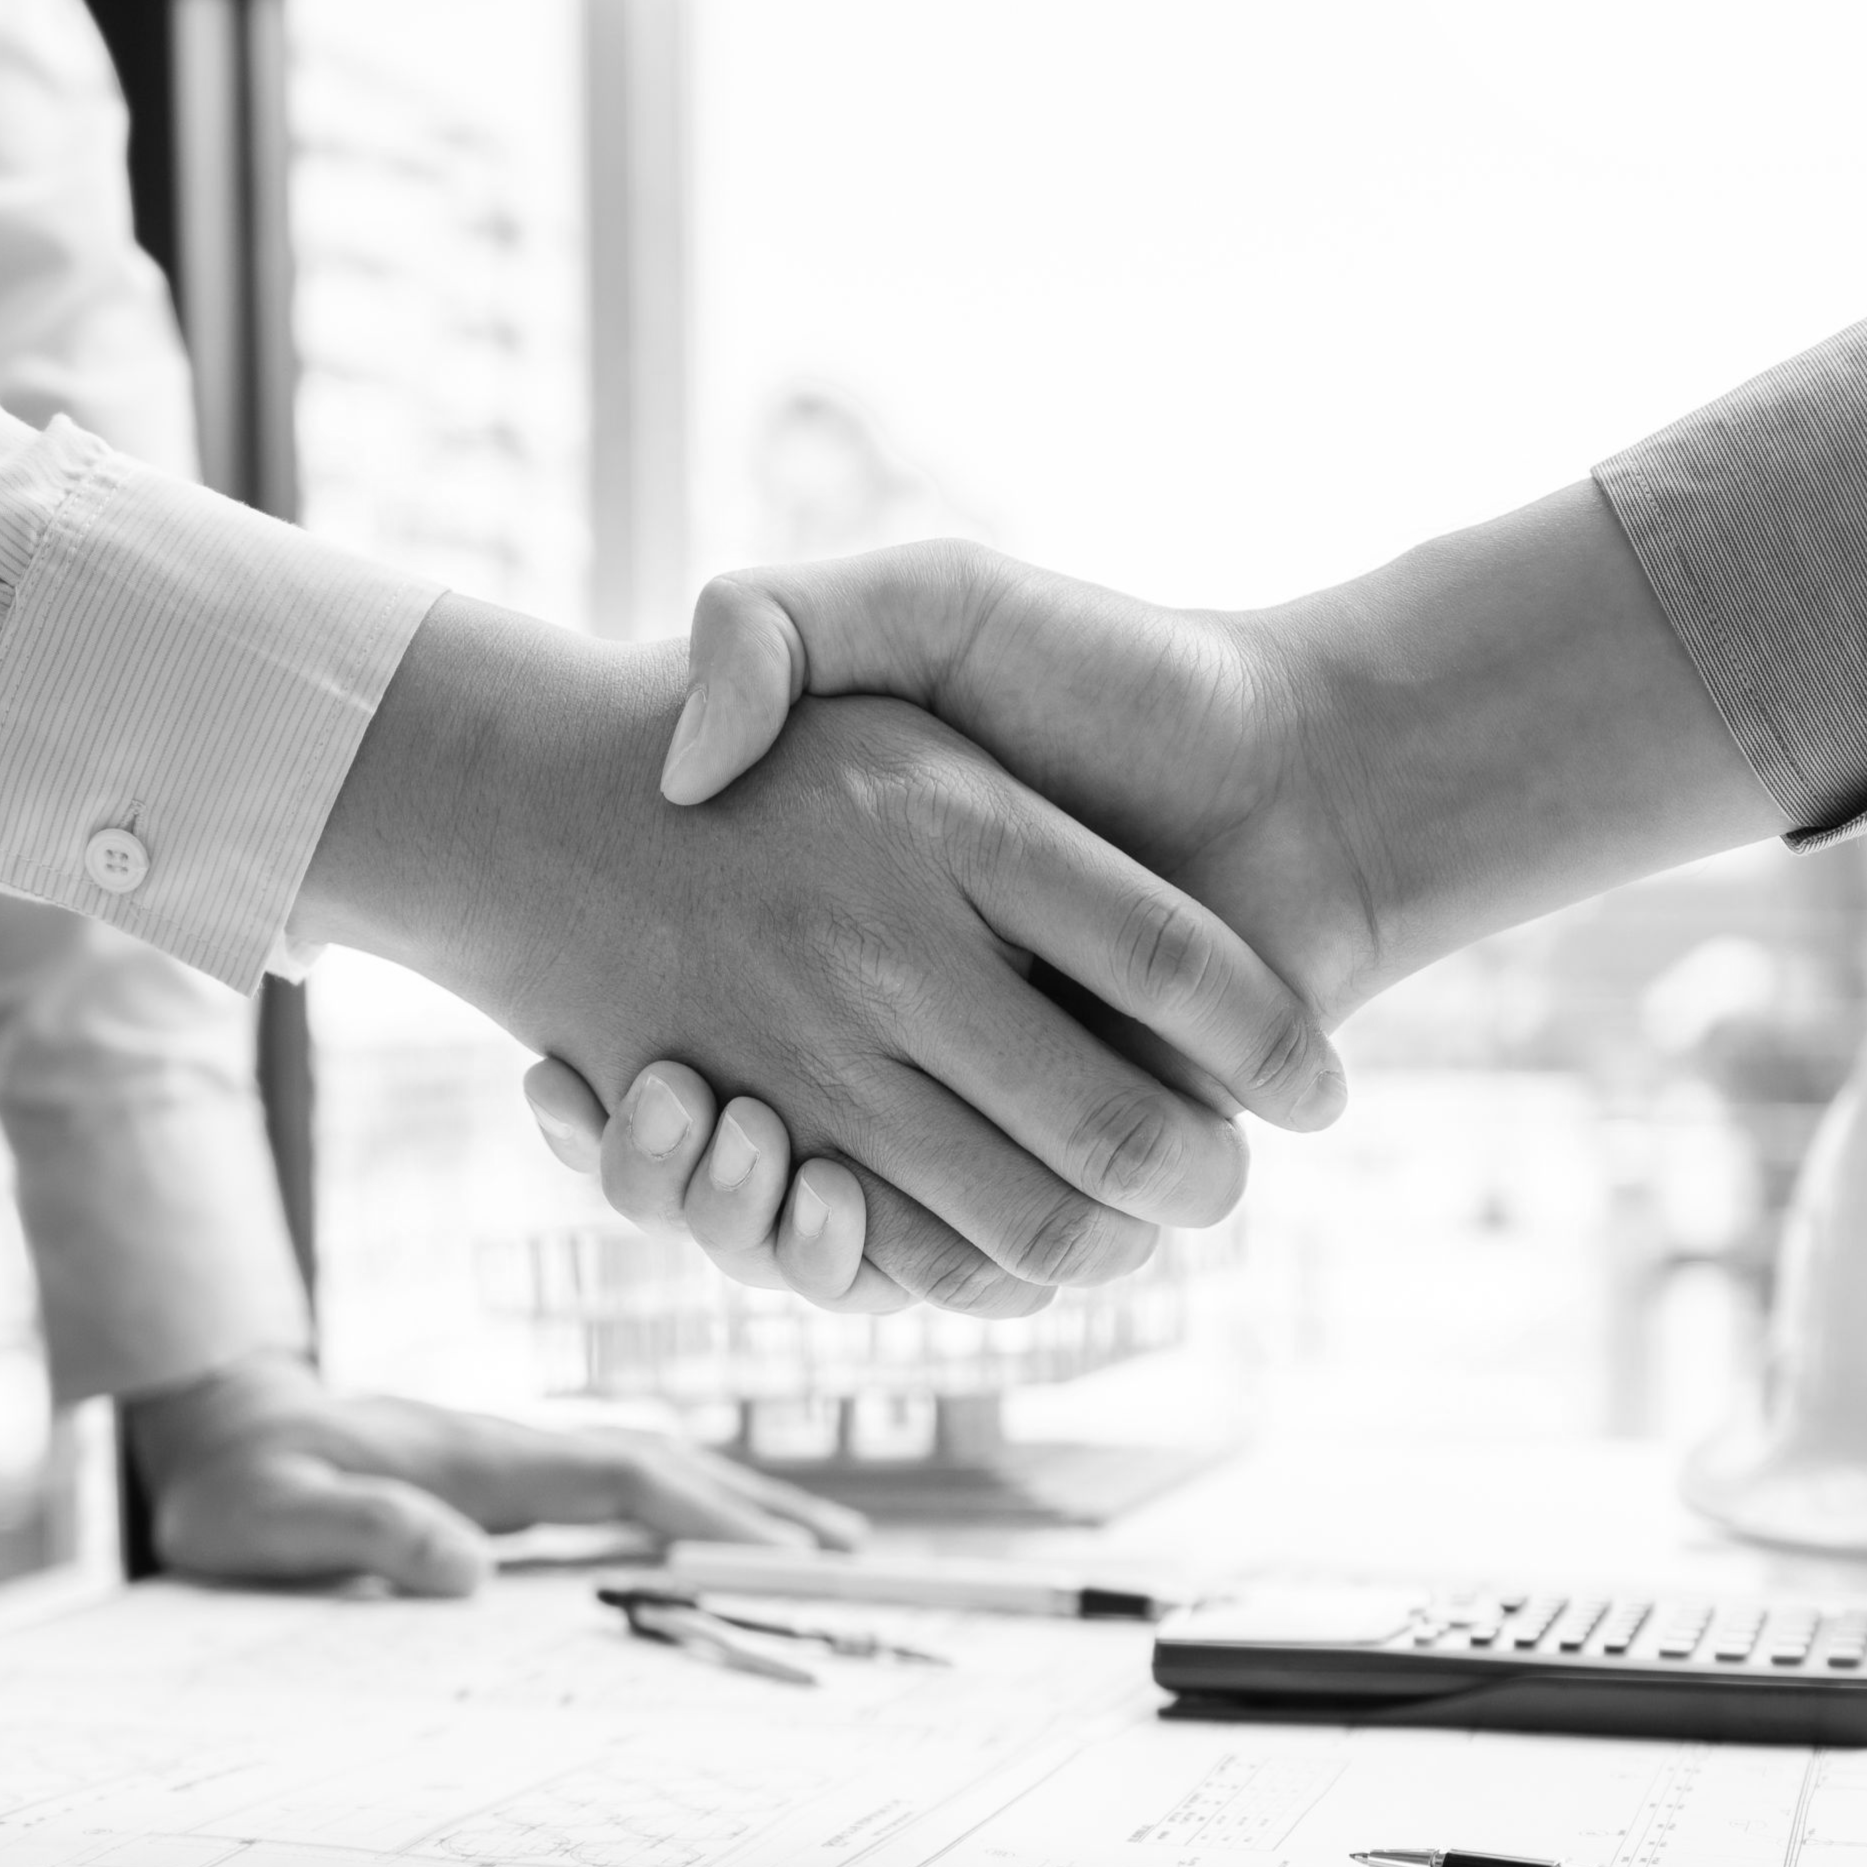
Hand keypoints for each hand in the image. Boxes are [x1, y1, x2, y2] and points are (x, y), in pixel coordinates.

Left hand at [122, 1353, 858, 1596]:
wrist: (206, 1432)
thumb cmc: (235, 1486)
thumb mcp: (277, 1518)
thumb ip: (366, 1533)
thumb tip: (469, 1571)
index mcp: (476, 1457)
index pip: (621, 1474)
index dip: (707, 1509)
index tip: (784, 1552)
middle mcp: (509, 1449)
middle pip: (659, 1462)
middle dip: (756, 1504)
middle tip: (849, 1553)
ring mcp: (507, 1460)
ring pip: (643, 1468)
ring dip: (730, 1501)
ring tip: (813, 1544)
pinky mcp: (494, 1479)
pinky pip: (607, 1489)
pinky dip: (676, 1505)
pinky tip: (707, 1537)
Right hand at [530, 488, 1794, 1273]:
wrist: (1313, 770)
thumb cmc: (1123, 673)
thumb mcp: (931, 600)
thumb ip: (781, 618)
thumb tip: (680, 756)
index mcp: (851, 926)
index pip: (675, 1051)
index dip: (597, 1103)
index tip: (553, 1078)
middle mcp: (899, 1031)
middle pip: (726, 1168)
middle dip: (664, 1177)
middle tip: (643, 1111)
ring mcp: (973, 1110)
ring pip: (814, 1231)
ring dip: (742, 1222)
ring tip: (721, 1137)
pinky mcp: (1054, 1171)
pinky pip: (930, 1267)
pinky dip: (858, 1262)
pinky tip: (815, 1192)